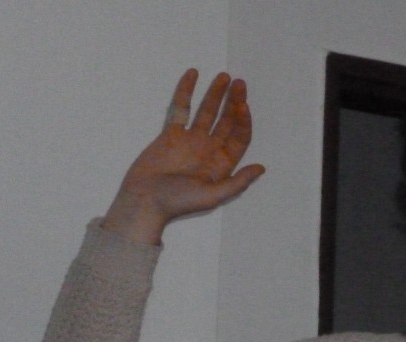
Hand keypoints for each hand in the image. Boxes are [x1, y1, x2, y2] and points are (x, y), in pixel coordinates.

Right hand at [102, 69, 265, 243]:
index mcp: (222, 164)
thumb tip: (261, 168)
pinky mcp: (171, 134)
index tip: (242, 105)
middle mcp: (209, 149)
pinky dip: (186, 91)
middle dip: (233, 102)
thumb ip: (238, 181)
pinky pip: (181, 108)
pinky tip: (193, 75)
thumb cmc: (179, 202)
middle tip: (239, 83)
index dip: (243, 121)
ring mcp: (190, 140)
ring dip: (216, 94)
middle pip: (226, 121)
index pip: (238, 137)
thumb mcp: (213, 196)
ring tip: (224, 77)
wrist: (144, 200)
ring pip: (206, 112)